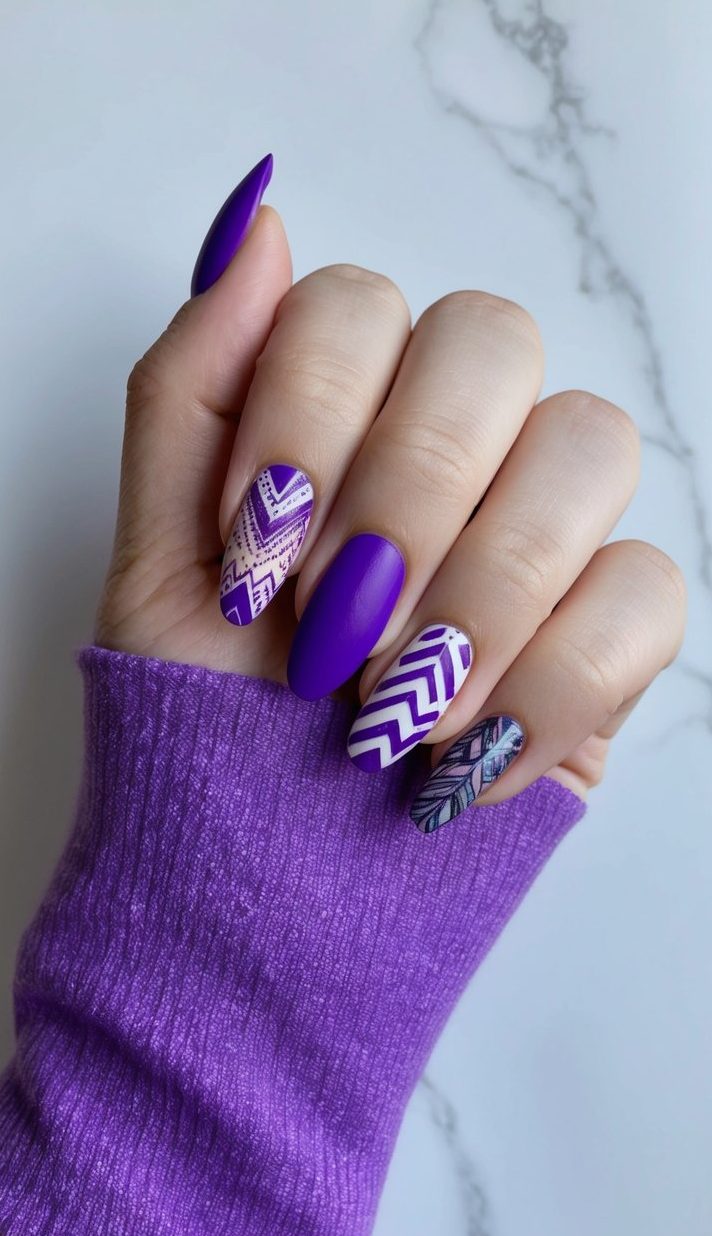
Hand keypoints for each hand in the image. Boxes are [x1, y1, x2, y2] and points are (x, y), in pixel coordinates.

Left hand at [95, 186, 685, 825]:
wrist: (263, 894)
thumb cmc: (203, 725)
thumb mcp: (159, 561)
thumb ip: (192, 388)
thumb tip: (255, 217)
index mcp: (341, 413)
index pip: (359, 305)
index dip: (305, 417)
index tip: (254, 559)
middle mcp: (454, 449)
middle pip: (492, 340)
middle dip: (403, 490)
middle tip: (330, 629)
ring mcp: (540, 534)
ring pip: (590, 444)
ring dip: (481, 587)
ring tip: (391, 708)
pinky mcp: (608, 636)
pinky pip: (647, 589)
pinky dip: (549, 683)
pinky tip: (460, 760)